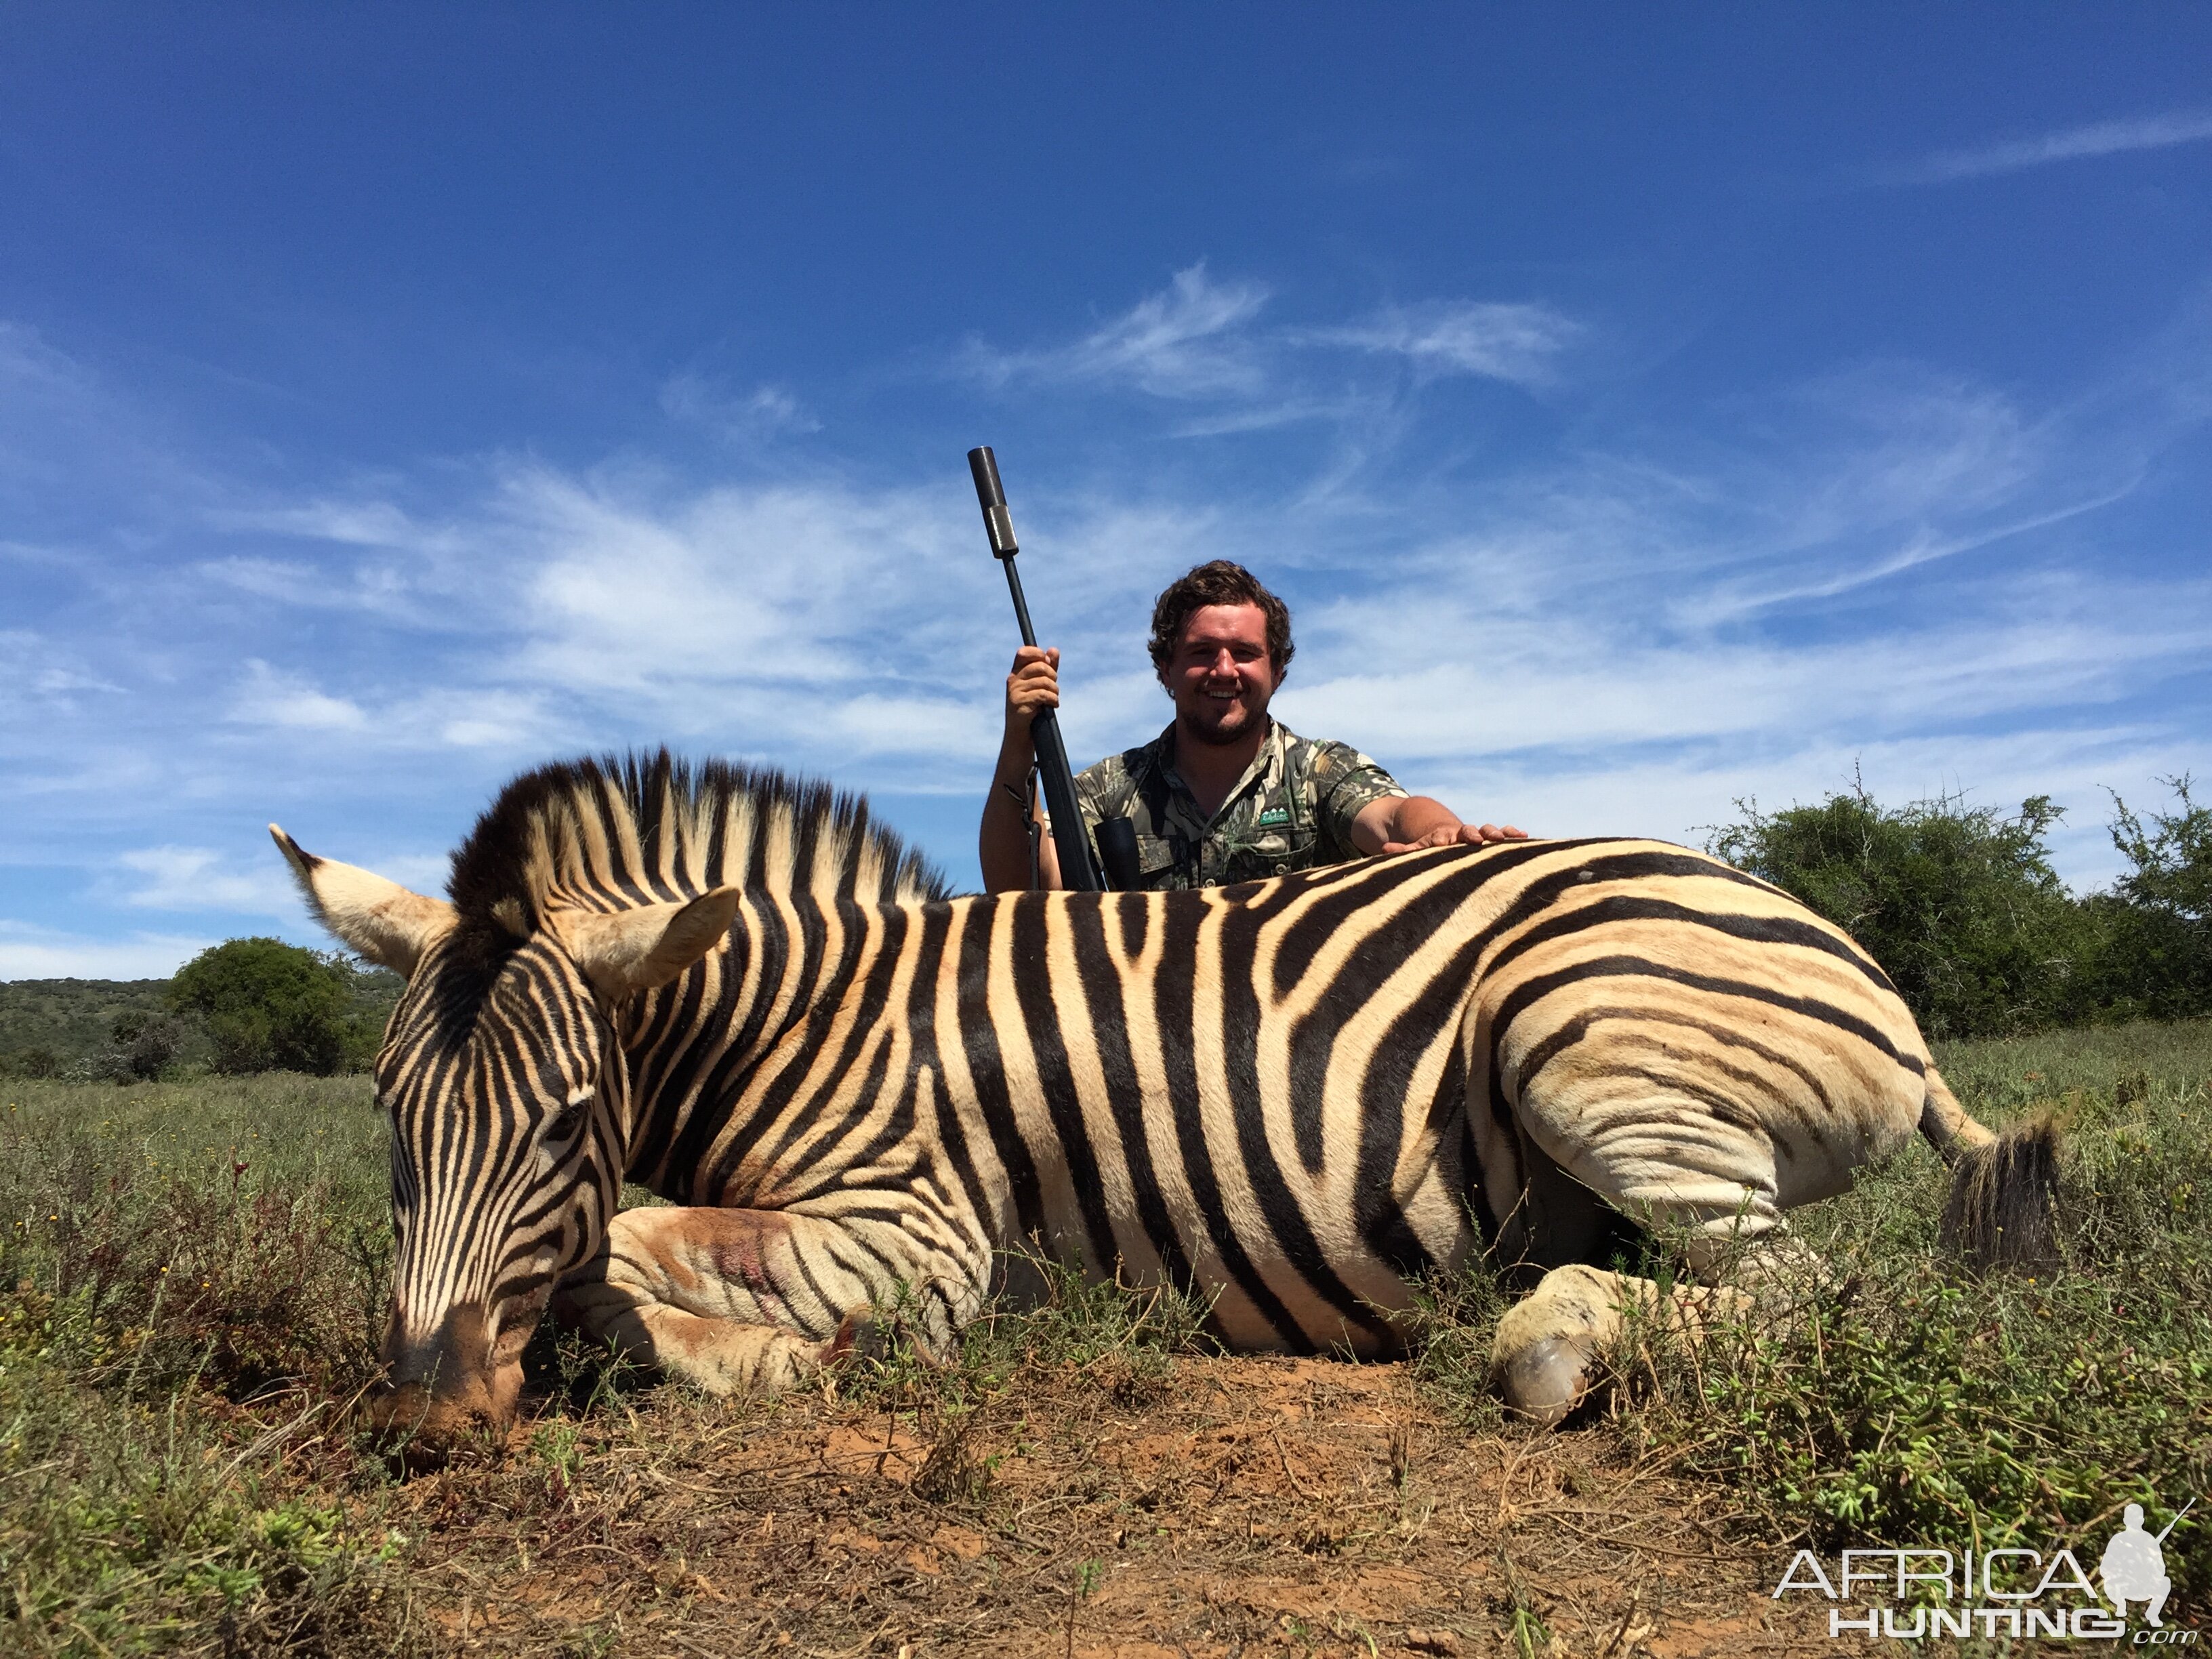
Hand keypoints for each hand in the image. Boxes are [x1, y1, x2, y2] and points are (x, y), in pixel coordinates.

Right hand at [1003, 645, 1059, 733]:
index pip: (1023, 652)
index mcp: (1016, 673)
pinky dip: (1053, 699)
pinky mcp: (1019, 703)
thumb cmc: (1032, 707)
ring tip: (1054, 698)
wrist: (1022, 733)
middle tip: (1054, 686)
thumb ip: (1048, 667)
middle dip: (1053, 676)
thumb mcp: (1040, 684)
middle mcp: (1013, 680)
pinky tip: (1053, 704)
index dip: (1038, 654)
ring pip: (1044, 681)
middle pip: (1039, 666)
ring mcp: (1014, 691)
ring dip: (1055, 691)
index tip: (1048, 663)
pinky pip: (1043, 694)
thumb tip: (1054, 650)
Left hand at [1381, 821, 1528, 854]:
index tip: (1445, 843)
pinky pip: (1503, 835)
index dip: (1444, 839)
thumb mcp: (1415, 849)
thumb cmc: (1430, 847)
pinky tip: (1525, 836)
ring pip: (1488, 831)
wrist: (1447, 834)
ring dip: (1496, 833)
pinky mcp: (1490, 840)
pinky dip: (1512, 834)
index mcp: (1442, 837)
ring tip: (1507, 837)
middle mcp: (1461, 833)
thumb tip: (1384, 848)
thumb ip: (1403, 851)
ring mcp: (1477, 835)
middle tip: (1479, 840)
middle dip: (1474, 834)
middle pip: (1468, 831)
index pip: (1443, 837)